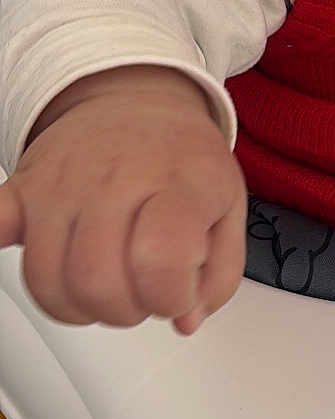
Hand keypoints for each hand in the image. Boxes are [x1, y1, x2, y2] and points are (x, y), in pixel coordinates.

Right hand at [0, 66, 246, 334]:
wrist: (140, 99)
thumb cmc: (183, 157)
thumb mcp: (229, 206)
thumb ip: (219, 273)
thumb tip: (188, 318)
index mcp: (178, 183)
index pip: (161, 260)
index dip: (170, 296)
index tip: (179, 292)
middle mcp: (118, 178)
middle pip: (97, 282)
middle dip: (125, 310)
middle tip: (142, 292)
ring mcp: (64, 182)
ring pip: (47, 279)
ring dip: (78, 305)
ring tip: (107, 281)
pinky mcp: (22, 188)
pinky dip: (0, 245)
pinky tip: (22, 245)